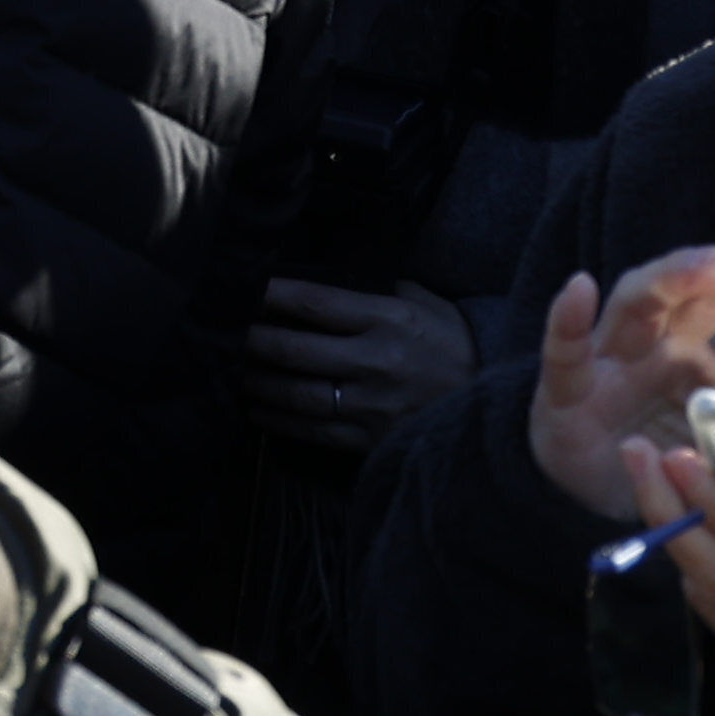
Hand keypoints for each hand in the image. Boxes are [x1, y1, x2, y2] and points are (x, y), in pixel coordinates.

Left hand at [242, 278, 476, 448]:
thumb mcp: (424, 302)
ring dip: (256, 381)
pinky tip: (257, 410)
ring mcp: (373, 403)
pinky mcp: (371, 439)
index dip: (272, 294)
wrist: (495, 401)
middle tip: (219, 329)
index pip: (316, 302)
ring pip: (297, 393)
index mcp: (389, 318)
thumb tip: (327, 275)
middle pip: (295, 348)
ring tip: (230, 370)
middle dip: (250, 338)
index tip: (241, 286)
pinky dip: (278, 420)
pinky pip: (312, 430)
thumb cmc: (453, 343)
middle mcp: (377, 360)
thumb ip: (377, 289)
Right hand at [528, 247, 714, 529]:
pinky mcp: (566, 388)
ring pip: (642, 296)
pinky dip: (566, 316)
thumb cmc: (671, 457)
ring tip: (712, 264)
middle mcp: (668, 342)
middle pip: (708, 290)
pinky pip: (563, 347)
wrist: (590, 492)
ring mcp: (614, 357)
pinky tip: (579, 287)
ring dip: (676, 274)